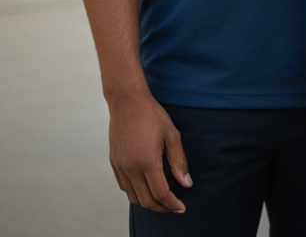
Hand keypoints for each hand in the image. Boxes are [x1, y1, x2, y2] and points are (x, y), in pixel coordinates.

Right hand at [107, 90, 191, 212]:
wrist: (127, 102)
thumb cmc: (153, 115)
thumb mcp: (172, 135)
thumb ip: (179, 162)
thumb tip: (187, 183)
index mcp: (147, 162)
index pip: (160, 194)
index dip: (172, 204)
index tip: (182, 207)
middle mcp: (130, 168)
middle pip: (146, 200)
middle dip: (162, 208)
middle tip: (174, 207)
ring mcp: (120, 167)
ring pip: (133, 197)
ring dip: (148, 202)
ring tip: (162, 200)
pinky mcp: (114, 163)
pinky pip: (124, 187)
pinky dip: (136, 193)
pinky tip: (146, 188)